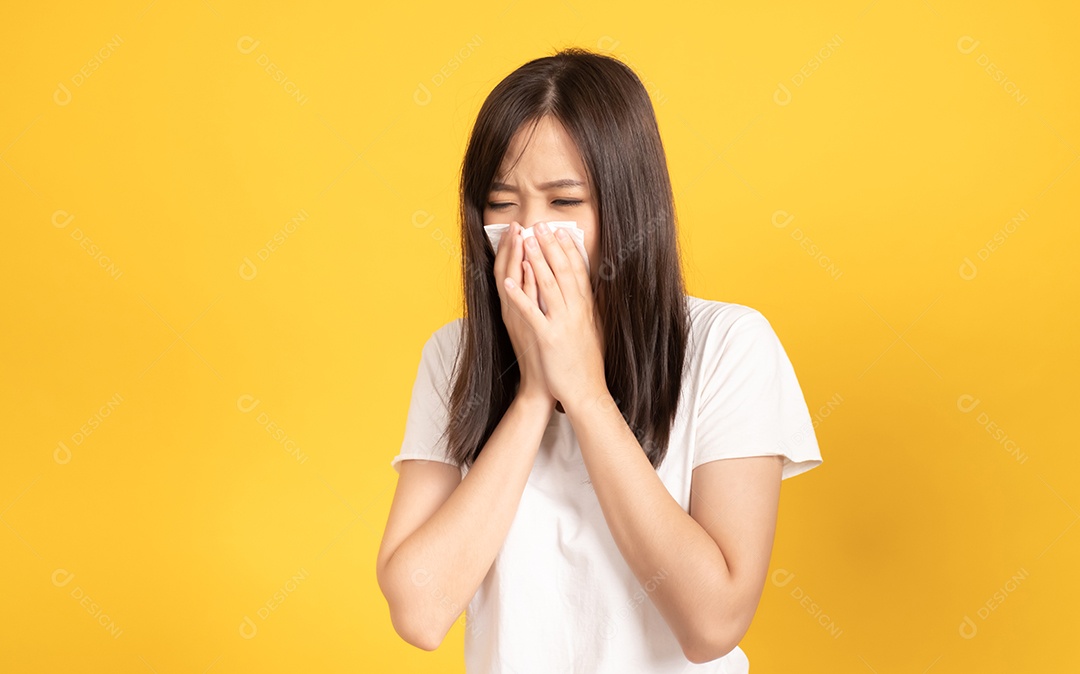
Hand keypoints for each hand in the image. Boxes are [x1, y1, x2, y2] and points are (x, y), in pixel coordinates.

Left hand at [500, 221, 605, 408]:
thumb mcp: (594, 332)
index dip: (568, 250)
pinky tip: (508, 280)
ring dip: (535, 260)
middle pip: (562, 272)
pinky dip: (519, 295)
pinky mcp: (547, 338)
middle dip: (550, 246)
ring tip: (526, 240)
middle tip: (540, 225)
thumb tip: (590, 293)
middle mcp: (576, 312)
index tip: (560, 232)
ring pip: (547, 285)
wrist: (586, 392)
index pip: (578, 272)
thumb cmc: (586, 365)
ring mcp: (562, 323)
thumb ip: (590, 310)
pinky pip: (530, 312)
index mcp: (586, 309)